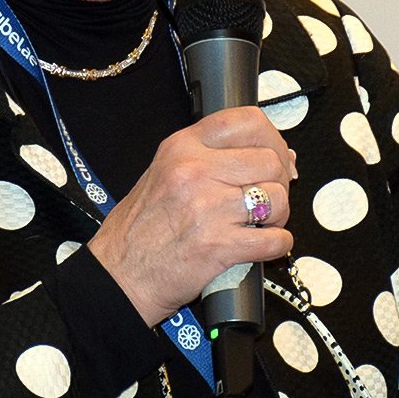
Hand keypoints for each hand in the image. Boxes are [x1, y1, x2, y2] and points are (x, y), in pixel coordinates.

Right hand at [87, 107, 296, 325]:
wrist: (119, 275)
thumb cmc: (139, 230)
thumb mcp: (165, 173)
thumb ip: (213, 159)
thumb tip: (274, 154)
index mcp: (182, 148)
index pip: (247, 121)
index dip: (272, 139)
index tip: (276, 156)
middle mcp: (195, 172)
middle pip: (270, 160)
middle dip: (279, 181)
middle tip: (268, 199)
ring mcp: (208, 208)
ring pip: (278, 198)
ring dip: (279, 216)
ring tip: (260, 224)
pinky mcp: (220, 245)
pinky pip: (274, 240)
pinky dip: (277, 245)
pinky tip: (262, 246)